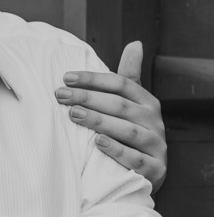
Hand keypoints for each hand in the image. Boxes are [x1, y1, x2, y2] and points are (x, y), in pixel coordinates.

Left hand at [54, 41, 166, 191]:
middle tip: (60, 95)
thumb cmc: (130, 131)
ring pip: (128, 130)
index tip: (65, 77)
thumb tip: (135, 43)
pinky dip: (116, 150)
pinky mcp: (155, 169)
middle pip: (120, 105)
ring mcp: (157, 146)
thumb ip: (128, 77)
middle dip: (88, 98)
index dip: (93, 79)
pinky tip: (97, 142)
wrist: (144, 173)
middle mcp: (155, 122)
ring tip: (73, 114)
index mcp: (147, 102)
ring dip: (99, 121)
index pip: (122, 83)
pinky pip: (136, 159)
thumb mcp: (130, 104)